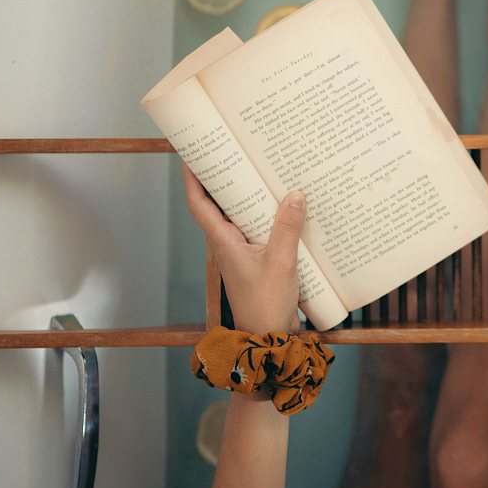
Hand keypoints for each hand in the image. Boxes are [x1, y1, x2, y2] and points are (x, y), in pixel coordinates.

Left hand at [183, 163, 304, 333]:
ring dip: (247, 195)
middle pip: (218, 204)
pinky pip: (258, 229)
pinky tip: (285, 205)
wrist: (268, 337)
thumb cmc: (265, 305)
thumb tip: (295, 194)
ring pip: (239, 215)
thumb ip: (287, 228)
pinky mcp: (258, 258)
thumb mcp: (281, 263)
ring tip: (260, 170)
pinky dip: (267, 214)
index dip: (192, 178)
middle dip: (222, 178)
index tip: (193, 153)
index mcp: (223, 242)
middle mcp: (228, 243)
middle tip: (234, 150)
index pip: (199, 204)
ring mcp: (242, 251)